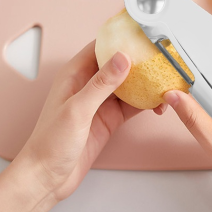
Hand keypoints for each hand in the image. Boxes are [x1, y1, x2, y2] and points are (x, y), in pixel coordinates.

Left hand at [19, 40, 165, 201]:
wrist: (48, 176)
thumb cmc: (50, 142)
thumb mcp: (77, 109)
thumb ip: (101, 84)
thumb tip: (122, 59)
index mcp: (75, 74)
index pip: (101, 47)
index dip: (120, 39)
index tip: (141, 35)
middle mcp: (89, 84)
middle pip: (119, 64)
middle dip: (139, 62)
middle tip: (160, 60)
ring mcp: (101, 102)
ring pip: (129, 84)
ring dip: (145, 84)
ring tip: (163, 83)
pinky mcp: (110, 117)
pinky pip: (132, 104)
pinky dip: (145, 103)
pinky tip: (156, 104)